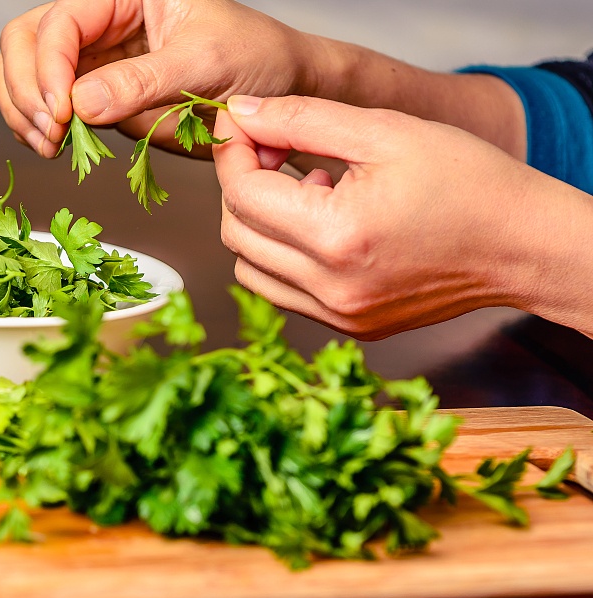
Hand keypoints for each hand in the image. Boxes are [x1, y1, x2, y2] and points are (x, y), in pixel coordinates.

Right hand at [0, 0, 308, 157]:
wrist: (279, 92)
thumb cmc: (256, 57)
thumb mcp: (204, 62)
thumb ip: (142, 81)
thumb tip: (81, 104)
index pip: (60, 22)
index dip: (49, 67)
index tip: (62, 112)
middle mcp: (101, 23)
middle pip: (25, 42)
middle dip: (25, 88)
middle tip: (49, 133)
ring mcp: (95, 62)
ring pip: (26, 76)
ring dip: (24, 113)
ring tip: (50, 147)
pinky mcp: (99, 99)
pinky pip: (51, 110)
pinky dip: (40, 131)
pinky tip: (56, 149)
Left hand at [213, 95, 592, 339]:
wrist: (522, 245)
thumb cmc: (468, 183)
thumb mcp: (384, 132)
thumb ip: (302, 119)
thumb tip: (243, 113)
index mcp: (337, 236)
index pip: (242, 194)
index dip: (232, 152)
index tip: (243, 125)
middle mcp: (330, 287)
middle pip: (236, 233)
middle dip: (241, 184)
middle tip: (274, 149)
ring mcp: (338, 314)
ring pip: (250, 269)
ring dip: (258, 223)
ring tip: (308, 187)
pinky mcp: (349, 326)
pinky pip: (283, 291)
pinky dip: (282, 255)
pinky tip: (323, 221)